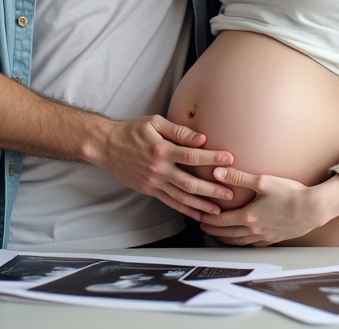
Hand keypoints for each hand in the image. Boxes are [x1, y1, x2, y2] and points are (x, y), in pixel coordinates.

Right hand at [92, 115, 236, 221]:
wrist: (107, 146)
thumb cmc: (132, 131)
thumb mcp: (154, 122)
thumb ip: (178, 131)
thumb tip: (201, 139)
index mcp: (162, 150)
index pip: (192, 156)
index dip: (212, 158)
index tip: (229, 159)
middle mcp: (159, 169)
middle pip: (190, 183)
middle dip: (212, 189)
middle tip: (231, 194)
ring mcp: (154, 182)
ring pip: (181, 197)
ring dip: (201, 205)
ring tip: (219, 211)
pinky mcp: (150, 190)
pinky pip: (170, 203)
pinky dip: (185, 210)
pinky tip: (198, 214)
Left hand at [196, 168, 338, 245]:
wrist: (314, 209)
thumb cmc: (290, 193)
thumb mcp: (263, 181)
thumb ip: (239, 177)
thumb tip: (217, 172)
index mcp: (248, 217)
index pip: (221, 221)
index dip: (208, 219)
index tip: (199, 218)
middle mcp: (254, 230)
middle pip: (228, 234)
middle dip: (213, 231)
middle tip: (203, 227)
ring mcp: (265, 237)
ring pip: (239, 242)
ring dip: (226, 239)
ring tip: (218, 235)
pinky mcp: (276, 239)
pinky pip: (253, 245)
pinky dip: (242, 243)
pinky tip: (243, 239)